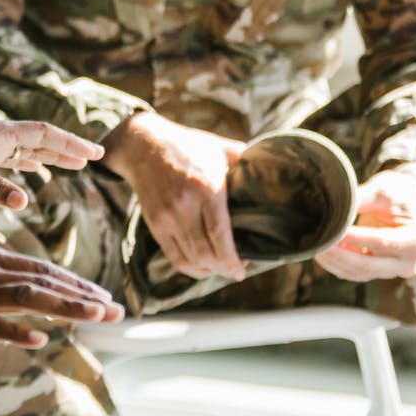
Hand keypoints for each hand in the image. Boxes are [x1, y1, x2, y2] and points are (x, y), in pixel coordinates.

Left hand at [0, 119, 103, 211]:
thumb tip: (26, 202)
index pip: (44, 134)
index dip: (71, 143)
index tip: (96, 152)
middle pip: (42, 138)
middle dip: (69, 147)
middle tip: (97, 156)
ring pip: (28, 147)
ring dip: (53, 155)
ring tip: (77, 164)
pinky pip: (12, 156)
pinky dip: (29, 162)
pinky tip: (36, 170)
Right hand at [0, 245, 124, 347]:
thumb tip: (18, 307)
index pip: (41, 268)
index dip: (74, 283)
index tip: (102, 296)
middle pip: (44, 280)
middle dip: (84, 296)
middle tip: (117, 310)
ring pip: (29, 297)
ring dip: (68, 307)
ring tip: (99, 317)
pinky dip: (18, 330)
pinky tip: (41, 339)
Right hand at [106, 111, 246, 280]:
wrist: (143, 145)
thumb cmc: (188, 146)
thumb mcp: (220, 148)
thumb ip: (245, 161)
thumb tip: (271, 173)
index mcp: (206, 188)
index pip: (220, 234)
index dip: (232, 258)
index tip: (243, 268)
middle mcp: (185, 205)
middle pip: (206, 252)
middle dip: (223, 268)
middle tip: (236, 270)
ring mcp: (167, 217)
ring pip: (190, 259)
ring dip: (208, 270)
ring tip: (220, 268)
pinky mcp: (155, 223)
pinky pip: (173, 257)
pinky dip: (189, 268)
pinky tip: (201, 268)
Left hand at [314, 164, 415, 281]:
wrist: (408, 203)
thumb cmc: (397, 194)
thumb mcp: (381, 190)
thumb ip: (359, 199)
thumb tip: (331, 207)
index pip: (380, 242)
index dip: (354, 239)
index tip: (332, 232)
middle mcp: (408, 262)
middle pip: (367, 265)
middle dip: (339, 255)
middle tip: (317, 243)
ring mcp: (393, 270)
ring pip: (358, 272)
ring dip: (334, 261)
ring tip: (315, 245)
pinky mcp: (378, 271)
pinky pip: (355, 273)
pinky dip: (337, 264)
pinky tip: (322, 252)